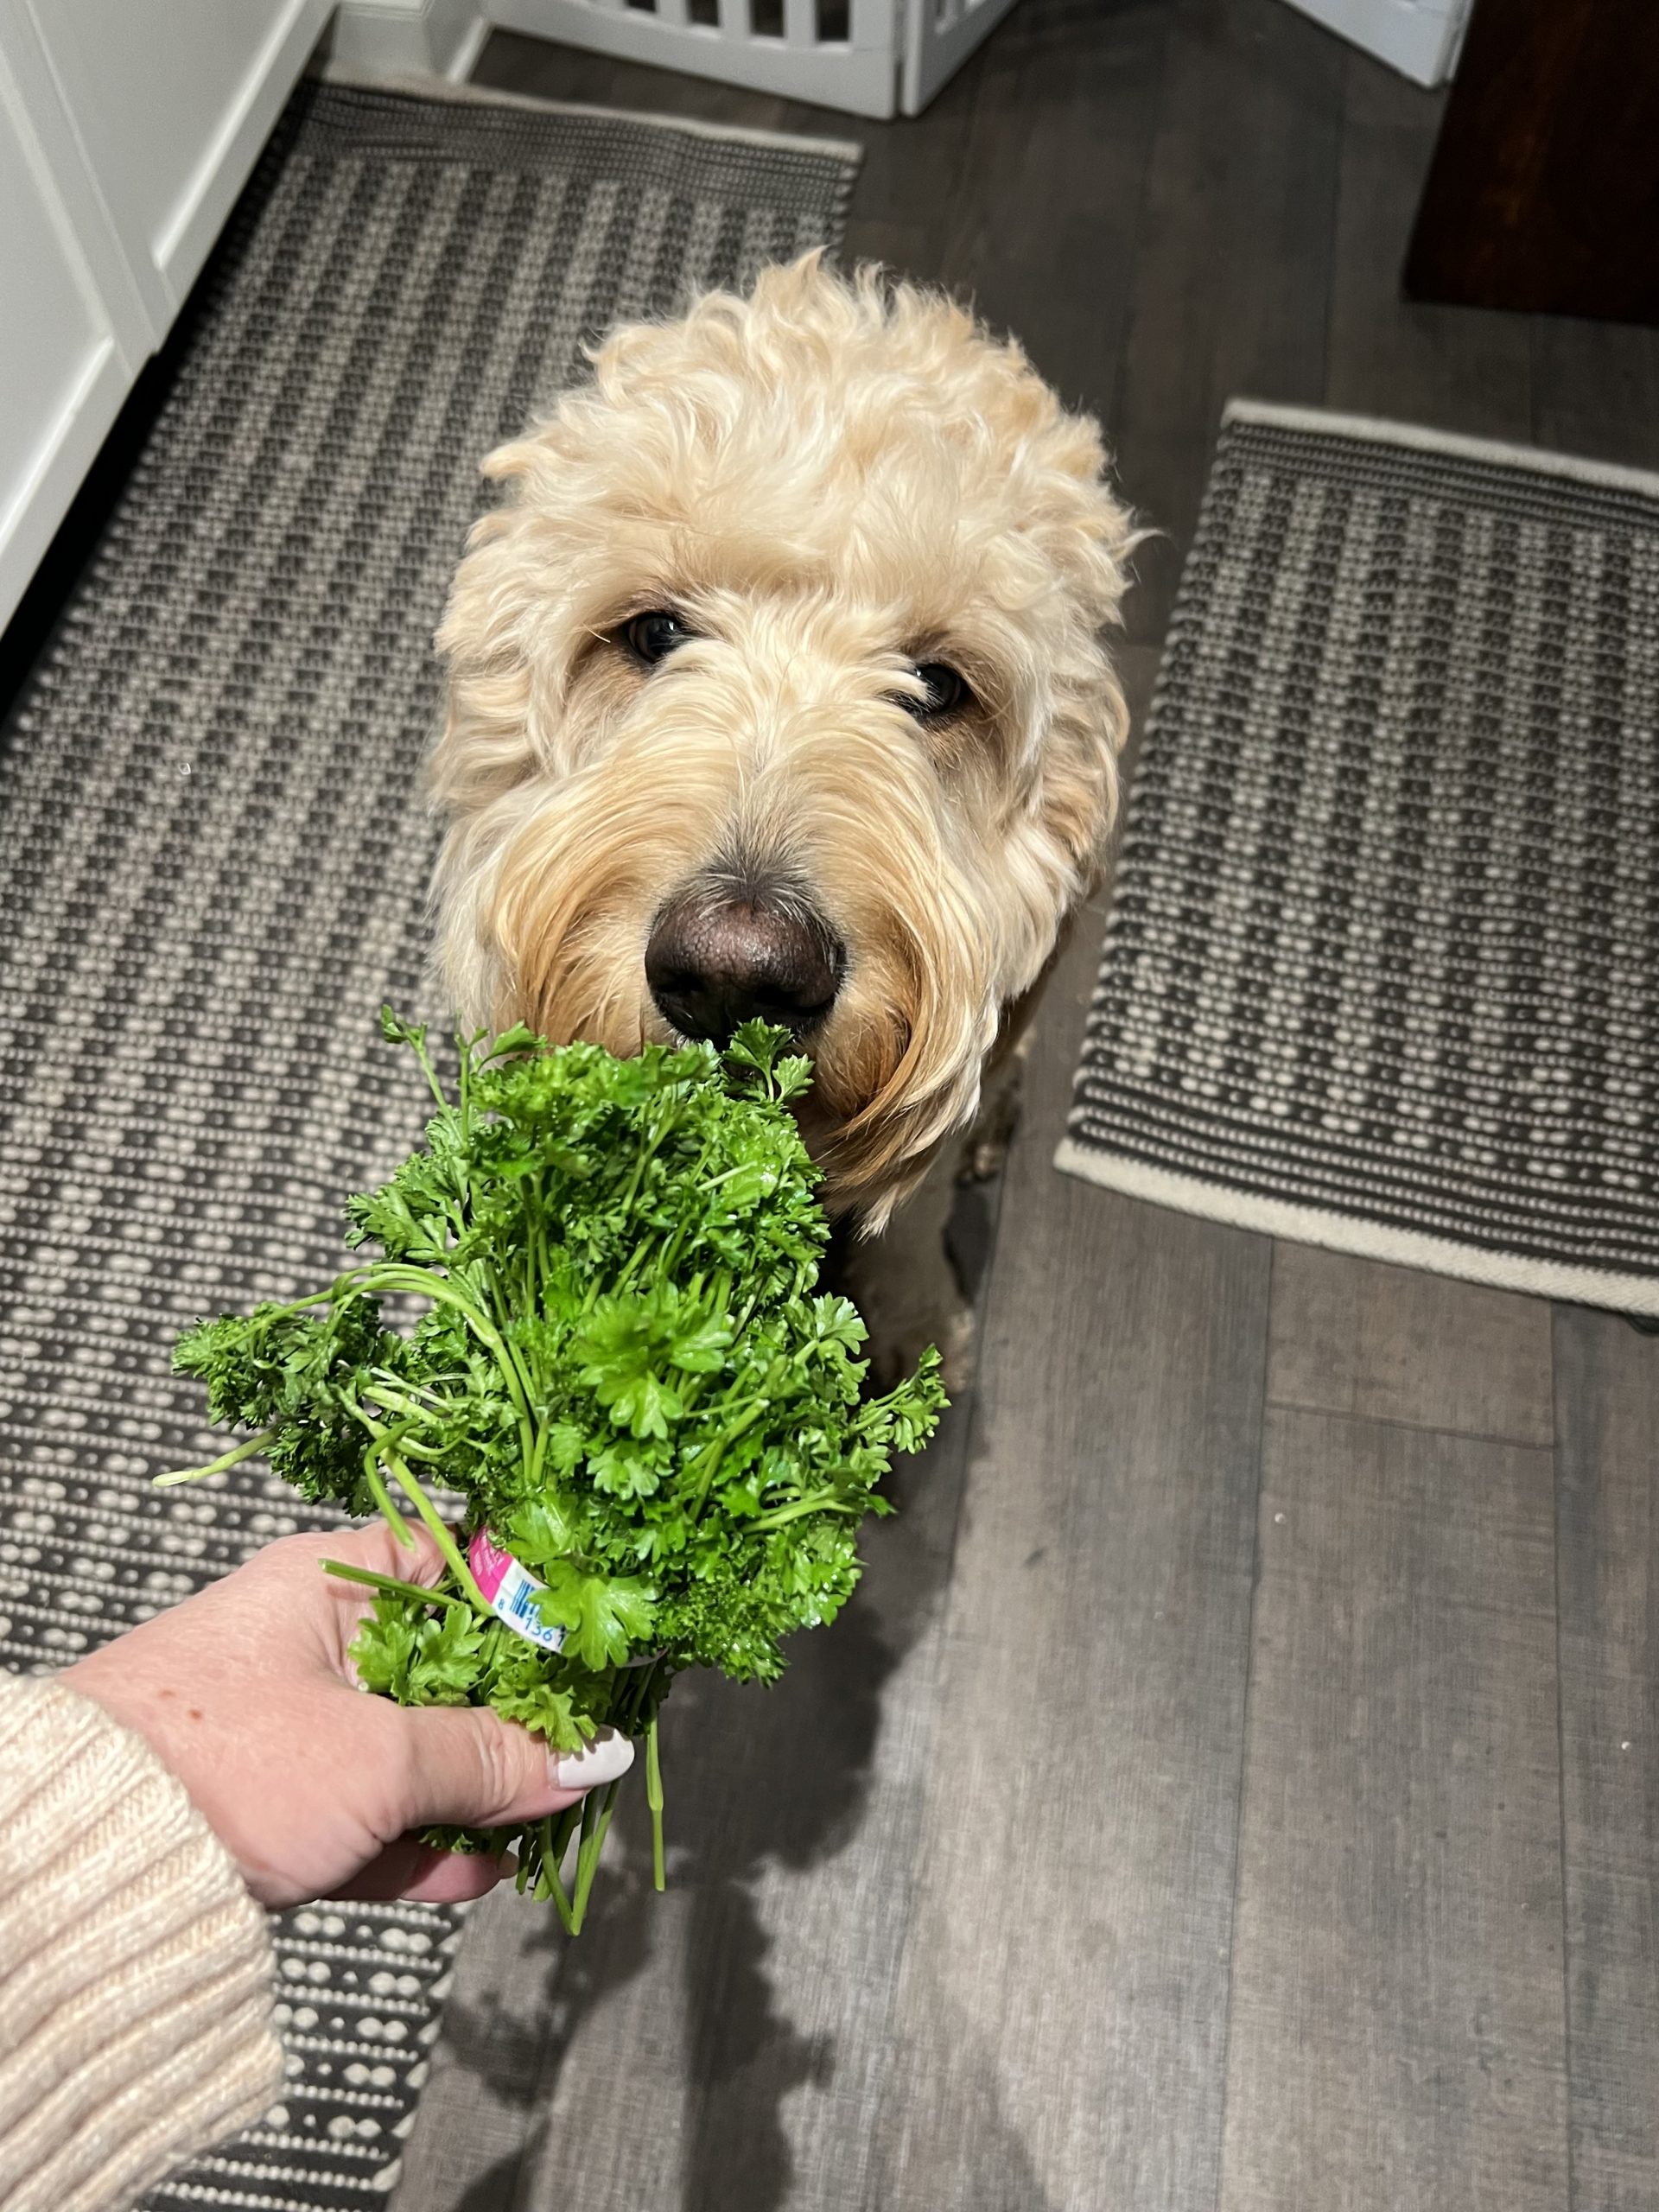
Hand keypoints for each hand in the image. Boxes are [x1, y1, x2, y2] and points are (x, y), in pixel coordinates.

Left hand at [63, 1523, 632, 1908]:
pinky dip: (430, 1842)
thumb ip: (489, 1758)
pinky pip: (376, 1818)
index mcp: (333, 1583)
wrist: (82, 1868)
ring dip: (483, 1790)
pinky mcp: (280, 1809)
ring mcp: (296, 1728)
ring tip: (555, 1817)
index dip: (534, 1602)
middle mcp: (315, 1643)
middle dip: (520, 1716)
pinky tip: (493, 1868)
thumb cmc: (216, 1763)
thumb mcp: (379, 1756)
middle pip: (447, 1669)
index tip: (597, 1638)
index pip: (461, 1566)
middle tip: (591, 1743)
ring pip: (415, 1751)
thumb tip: (581, 1761)